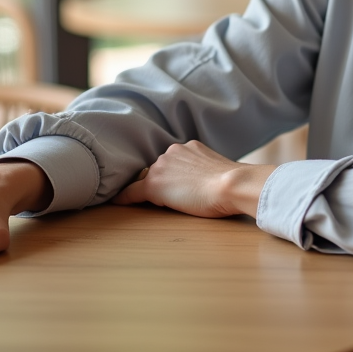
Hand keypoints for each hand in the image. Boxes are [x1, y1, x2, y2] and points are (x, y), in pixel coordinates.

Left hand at [113, 140, 273, 218]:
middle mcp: (172, 152)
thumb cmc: (234, 183)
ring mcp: (161, 167)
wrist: (232, 184)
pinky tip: (117, 203)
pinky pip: (133, 192)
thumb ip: (206, 170)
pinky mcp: (154, 185)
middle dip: (162, 181)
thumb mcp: (218, 169)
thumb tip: (207, 181)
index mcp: (188, 147)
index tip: (176, 184)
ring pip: (148, 180)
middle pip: (157, 169)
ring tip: (167, 204)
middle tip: (177, 197)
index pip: (171, 162)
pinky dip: (124, 197)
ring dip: (152, 190)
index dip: (173, 176)